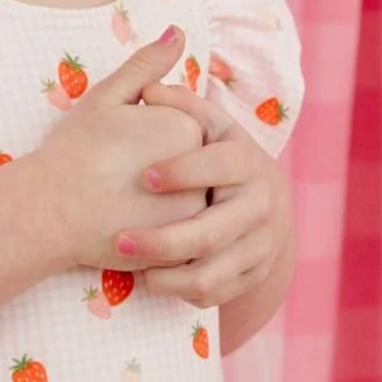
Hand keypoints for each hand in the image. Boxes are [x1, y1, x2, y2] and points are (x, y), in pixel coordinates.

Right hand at [33, 29, 207, 270]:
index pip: (178, 129)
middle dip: (157, 170)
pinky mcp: (181, 245)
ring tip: (120, 200)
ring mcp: (193, 211)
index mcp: (187, 127)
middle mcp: (200, 169)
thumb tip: (178, 32)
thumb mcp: (107, 97)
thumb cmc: (74, 150)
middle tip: (116, 174)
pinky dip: (154, 230)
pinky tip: (126, 223)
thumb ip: (147, 64)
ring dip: (158, 202)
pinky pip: (176, 234)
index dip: (142, 136)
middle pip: (185, 165)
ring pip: (182, 201)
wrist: (51, 209)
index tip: (116, 147)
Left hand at [114, 80, 290, 307]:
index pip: (223, 166)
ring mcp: (260, 245)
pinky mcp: (253, 275)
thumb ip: (178, 104)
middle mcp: (260, 205)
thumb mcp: (204, 124)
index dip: (185, 171)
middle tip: (119, 242)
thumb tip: (150, 88)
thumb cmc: (215, 154)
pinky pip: (213, 293)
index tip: (144, 177)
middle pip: (212, 233)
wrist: (262, 200)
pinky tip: (152, 277)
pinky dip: (180, 291)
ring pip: (211, 273)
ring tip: (130, 266)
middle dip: (163, 241)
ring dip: (167, 275)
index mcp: (248, 161)